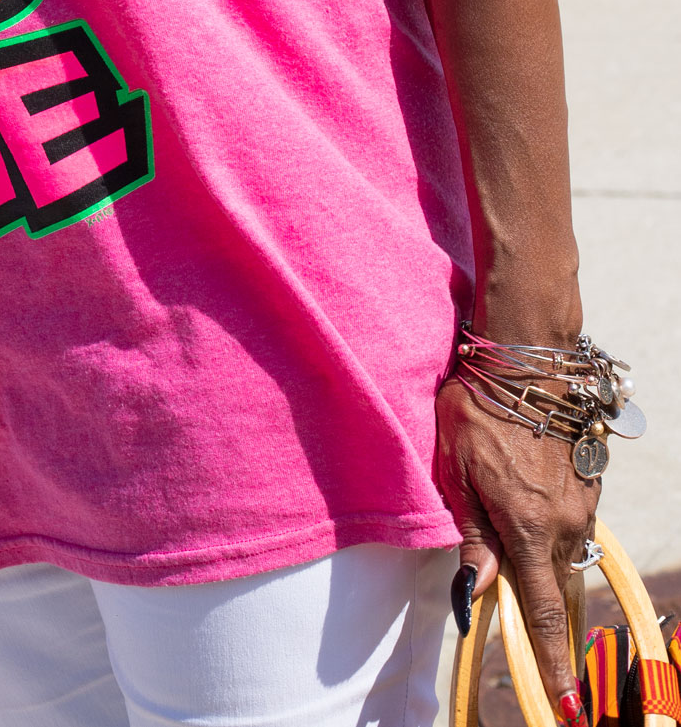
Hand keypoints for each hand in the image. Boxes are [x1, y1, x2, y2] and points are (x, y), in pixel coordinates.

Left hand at [435, 374, 597, 708]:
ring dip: (539, 547)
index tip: (567, 706)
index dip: (552, 661)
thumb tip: (475, 594)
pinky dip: (550, 520)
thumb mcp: (458, 469)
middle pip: (550, 579)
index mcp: (529, 527)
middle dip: (531, 584)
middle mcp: (566, 522)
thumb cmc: (480, 406)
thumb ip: (472, 536)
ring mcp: (585, 501)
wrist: (529, 356)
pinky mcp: (591, 481)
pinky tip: (525, 484)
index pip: (541, 610)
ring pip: (562, 549)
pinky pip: (571, 520)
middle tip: (500, 551)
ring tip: (506, 501)